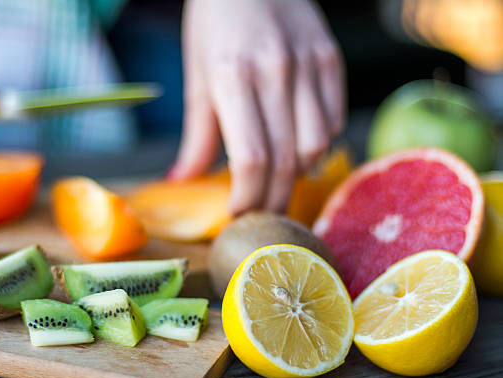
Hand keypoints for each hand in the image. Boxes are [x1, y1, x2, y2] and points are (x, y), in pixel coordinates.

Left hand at [172, 0, 344, 214]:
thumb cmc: (215, 23)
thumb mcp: (197, 75)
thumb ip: (196, 134)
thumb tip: (182, 180)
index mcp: (232, 76)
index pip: (249, 157)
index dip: (246, 197)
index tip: (237, 214)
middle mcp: (275, 71)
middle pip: (284, 160)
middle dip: (272, 200)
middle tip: (260, 215)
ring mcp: (309, 64)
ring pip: (316, 146)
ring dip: (297, 175)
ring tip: (278, 180)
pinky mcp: (331, 58)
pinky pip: (333, 121)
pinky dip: (317, 145)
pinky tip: (298, 146)